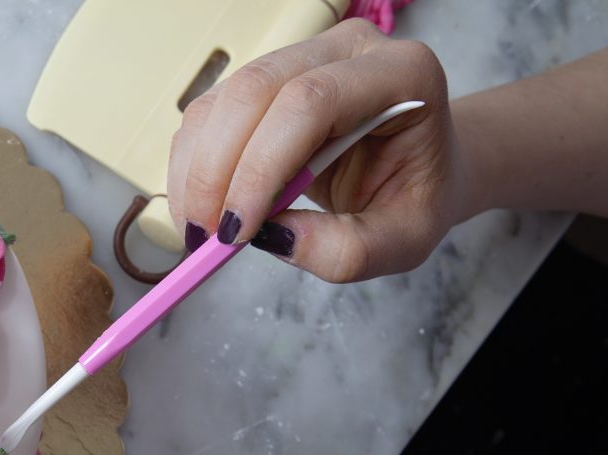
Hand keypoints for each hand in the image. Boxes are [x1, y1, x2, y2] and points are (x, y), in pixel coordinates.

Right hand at [167, 18, 458, 282]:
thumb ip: (347, 250)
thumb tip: (272, 238)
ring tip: (199, 232)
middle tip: (205, 237)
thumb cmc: (414, 196)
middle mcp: (346, 51)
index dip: (261, 165)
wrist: (412, 169)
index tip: (237, 231)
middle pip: (255, 90)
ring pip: (222, 102)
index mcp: (400, 74)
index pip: (312, 101)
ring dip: (195, 171)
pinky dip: (192, 167)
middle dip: (216, 171)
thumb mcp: (401, 241)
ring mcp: (299, 58)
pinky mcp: (262, 82)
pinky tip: (201, 210)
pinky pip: (209, 115)